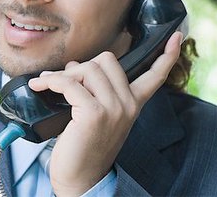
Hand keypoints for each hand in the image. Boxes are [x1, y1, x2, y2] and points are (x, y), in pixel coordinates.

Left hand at [28, 32, 182, 195]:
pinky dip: (50, 81)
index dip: (166, 56)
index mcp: (133, 104)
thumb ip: (92, 89)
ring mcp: (113, 108)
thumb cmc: (84, 146)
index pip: (155, 76)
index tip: (176, 37)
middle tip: (64, 81)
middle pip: (106, 60)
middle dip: (81, 66)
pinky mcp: (94, 113)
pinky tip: (40, 86)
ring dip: (62, 74)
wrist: (80, 178)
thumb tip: (75, 64)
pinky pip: (68, 83)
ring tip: (47, 84)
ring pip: (86, 68)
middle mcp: (128, 104)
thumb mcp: (95, 115)